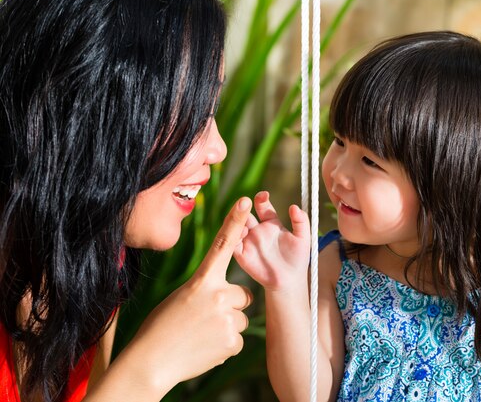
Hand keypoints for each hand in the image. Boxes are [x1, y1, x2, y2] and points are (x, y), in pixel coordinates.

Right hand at [128, 197, 253, 392]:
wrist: (151, 363)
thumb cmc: (162, 327)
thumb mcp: (182, 297)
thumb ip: (208, 290)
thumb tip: (231, 300)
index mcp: (202, 280)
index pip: (223, 245)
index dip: (235, 222)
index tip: (246, 201)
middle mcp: (219, 296)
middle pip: (243, 295)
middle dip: (231, 305)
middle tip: (206, 317)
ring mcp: (227, 319)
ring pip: (241, 318)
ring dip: (227, 325)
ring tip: (202, 335)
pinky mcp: (232, 342)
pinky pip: (238, 339)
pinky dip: (225, 344)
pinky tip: (206, 348)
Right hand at [234, 191, 310, 291]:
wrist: (289, 281)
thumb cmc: (298, 259)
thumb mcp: (303, 238)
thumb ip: (301, 221)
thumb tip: (294, 206)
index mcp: (271, 223)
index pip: (263, 206)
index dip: (261, 199)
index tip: (264, 195)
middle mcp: (258, 230)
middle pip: (246, 213)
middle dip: (244, 206)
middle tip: (245, 201)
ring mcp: (249, 241)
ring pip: (236, 225)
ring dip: (236, 218)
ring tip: (240, 214)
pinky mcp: (241, 254)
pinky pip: (232, 243)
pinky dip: (232, 236)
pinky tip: (238, 232)